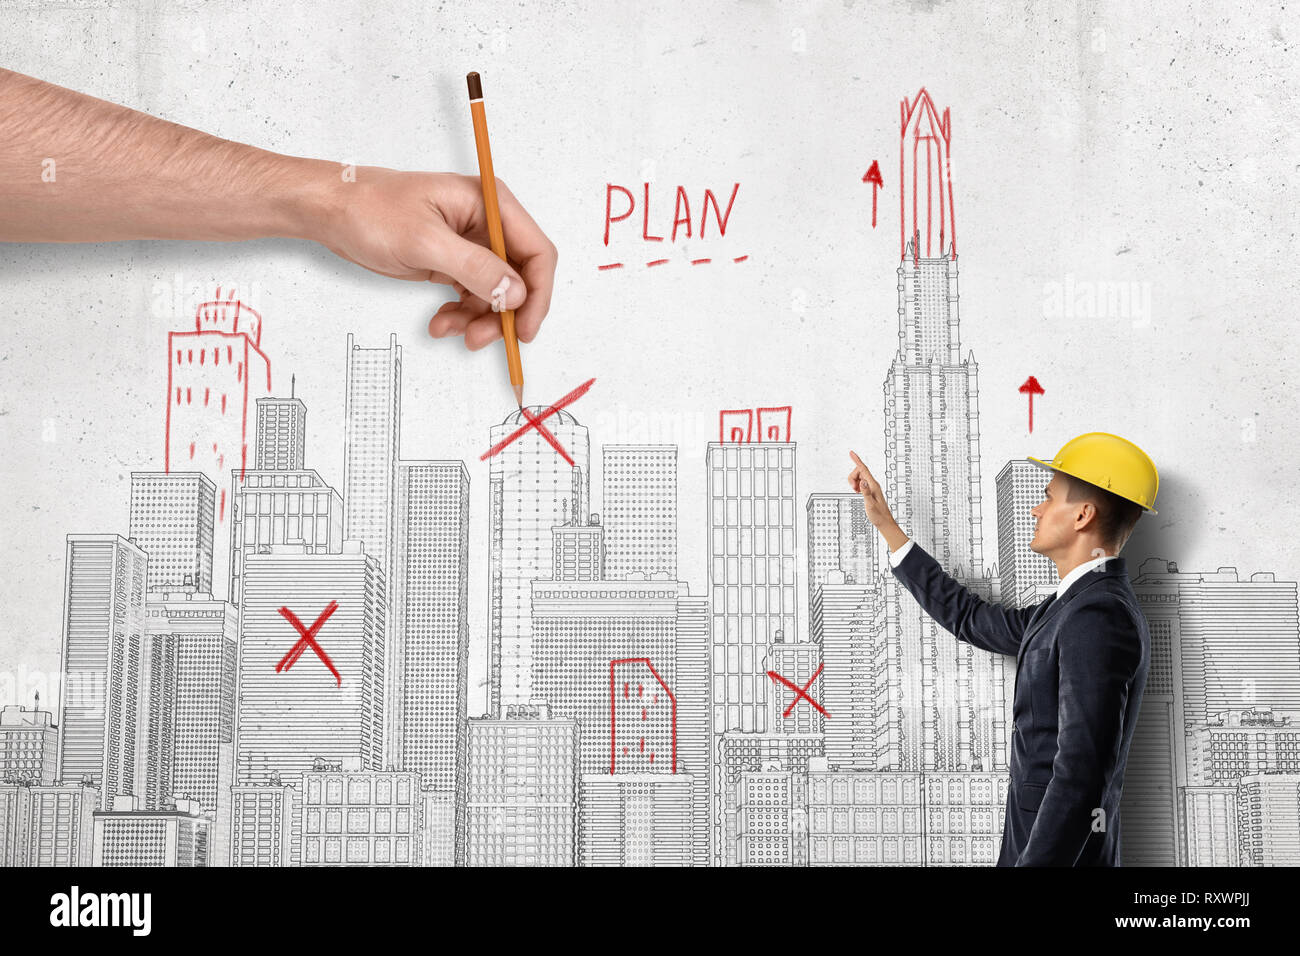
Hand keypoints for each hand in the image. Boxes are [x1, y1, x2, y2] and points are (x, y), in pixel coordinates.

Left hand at [317, 167, 557, 350]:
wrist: (332, 212)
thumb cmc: (370, 209)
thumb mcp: (424, 241)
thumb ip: (475, 267)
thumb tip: (516, 293)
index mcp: (489, 203)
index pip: (536, 251)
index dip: (538, 292)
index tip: (524, 327)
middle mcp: (486, 224)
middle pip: (520, 278)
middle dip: (505, 313)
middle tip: (479, 338)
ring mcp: (470, 245)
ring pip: (496, 295)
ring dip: (479, 320)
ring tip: (447, 329)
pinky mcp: (453, 263)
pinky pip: (473, 298)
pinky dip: (461, 316)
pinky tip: (440, 323)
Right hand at [848, 450, 897, 531]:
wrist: (884, 521)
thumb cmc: (878, 515)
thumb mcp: (870, 504)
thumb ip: (865, 492)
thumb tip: (862, 482)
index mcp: (873, 485)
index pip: (863, 469)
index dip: (857, 460)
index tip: (851, 453)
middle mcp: (873, 484)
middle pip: (859, 472)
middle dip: (852, 477)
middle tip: (853, 489)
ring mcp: (871, 486)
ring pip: (859, 477)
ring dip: (854, 482)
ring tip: (855, 491)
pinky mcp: (869, 490)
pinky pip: (860, 482)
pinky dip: (856, 485)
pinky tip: (857, 492)